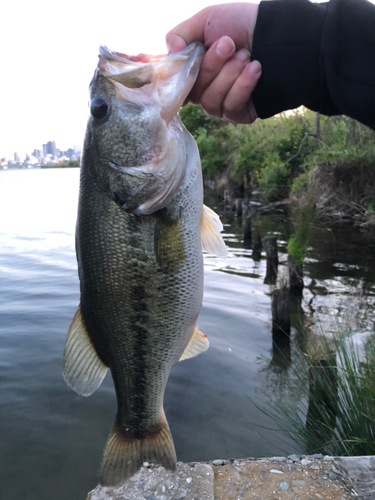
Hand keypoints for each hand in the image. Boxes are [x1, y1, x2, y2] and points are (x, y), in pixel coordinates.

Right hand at [166, 3, 261, 123]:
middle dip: (213, 65)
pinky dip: (242, 86)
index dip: (179, 73)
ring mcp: (219, 104)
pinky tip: (255, 69)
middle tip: (231, 44)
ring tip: (246, 56)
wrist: (277, 34)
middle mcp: (202, 90)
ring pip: (210, 102)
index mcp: (191, 69)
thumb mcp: (206, 20)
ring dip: (229, 75)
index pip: (174, 82)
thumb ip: (179, 34)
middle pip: (193, 91)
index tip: (197, 51)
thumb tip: (170, 53)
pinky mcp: (238, 114)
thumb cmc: (241, 25)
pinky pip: (229, 108)